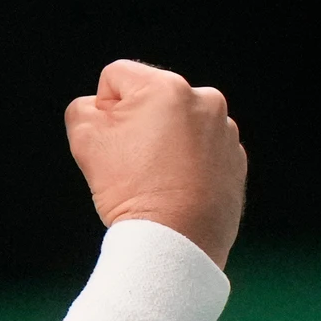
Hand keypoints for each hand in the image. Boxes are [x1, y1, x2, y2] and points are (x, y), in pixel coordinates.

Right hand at [64, 60, 246, 267]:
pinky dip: (187, 164)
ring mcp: (225, 131)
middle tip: (131, 164)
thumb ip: (84, 108)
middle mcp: (204, 100)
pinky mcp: (235, 160)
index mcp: (168, 87)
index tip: (111, 143)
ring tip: (156, 179)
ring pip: (177, 125)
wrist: (176, 242)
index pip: (116, 78)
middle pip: (151, 101)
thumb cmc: (130, 189)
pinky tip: (176, 189)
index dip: (102, 109)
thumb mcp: (85, 139)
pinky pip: (201, 150)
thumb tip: (99, 107)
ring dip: (164, 143)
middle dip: (137, 125)